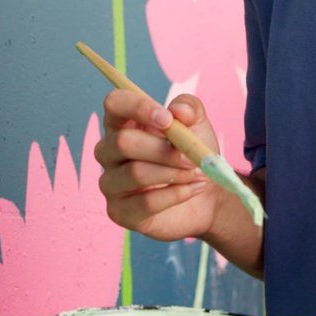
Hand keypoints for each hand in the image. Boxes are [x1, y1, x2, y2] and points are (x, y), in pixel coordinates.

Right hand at [95, 89, 221, 241]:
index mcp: (122, 123)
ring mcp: (110, 183)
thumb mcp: (197, 125)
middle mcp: (108, 151)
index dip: (138, 107)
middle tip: (192, 158)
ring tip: (198, 174)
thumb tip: (178, 111)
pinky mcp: (119, 211)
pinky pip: (145, 202)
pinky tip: (193, 190)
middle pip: (123, 142)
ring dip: (174, 173)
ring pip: (135, 173)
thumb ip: (189, 108)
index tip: (168, 120)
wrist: (206, 197)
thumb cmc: (192, 155)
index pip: (114, 104)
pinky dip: (176, 194)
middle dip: (162, 150)